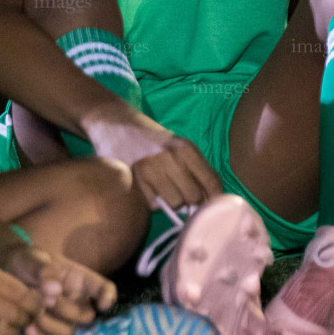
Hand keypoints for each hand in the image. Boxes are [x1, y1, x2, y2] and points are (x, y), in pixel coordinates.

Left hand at [0, 245, 116, 334]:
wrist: (10, 276)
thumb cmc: (28, 264)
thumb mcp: (34, 260)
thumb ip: (45, 271)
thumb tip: (54, 290)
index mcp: (81, 282)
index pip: (105, 289)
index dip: (108, 297)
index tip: (102, 304)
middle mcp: (78, 304)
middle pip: (88, 319)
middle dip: (68, 313)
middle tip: (46, 302)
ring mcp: (64, 322)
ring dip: (52, 331)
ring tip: (33, 318)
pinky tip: (28, 331)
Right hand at [84, 105, 221, 208]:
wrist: (117, 125)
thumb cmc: (155, 141)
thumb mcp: (179, 147)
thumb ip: (197, 170)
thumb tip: (213, 200)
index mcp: (185, 148)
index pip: (210, 181)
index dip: (216, 199)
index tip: (216, 209)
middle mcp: (169, 158)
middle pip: (193, 196)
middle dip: (191, 200)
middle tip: (183, 192)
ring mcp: (150, 170)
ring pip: (174, 204)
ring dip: (172, 201)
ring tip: (164, 187)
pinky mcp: (133, 181)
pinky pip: (154, 206)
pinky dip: (154, 201)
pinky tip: (149, 187)